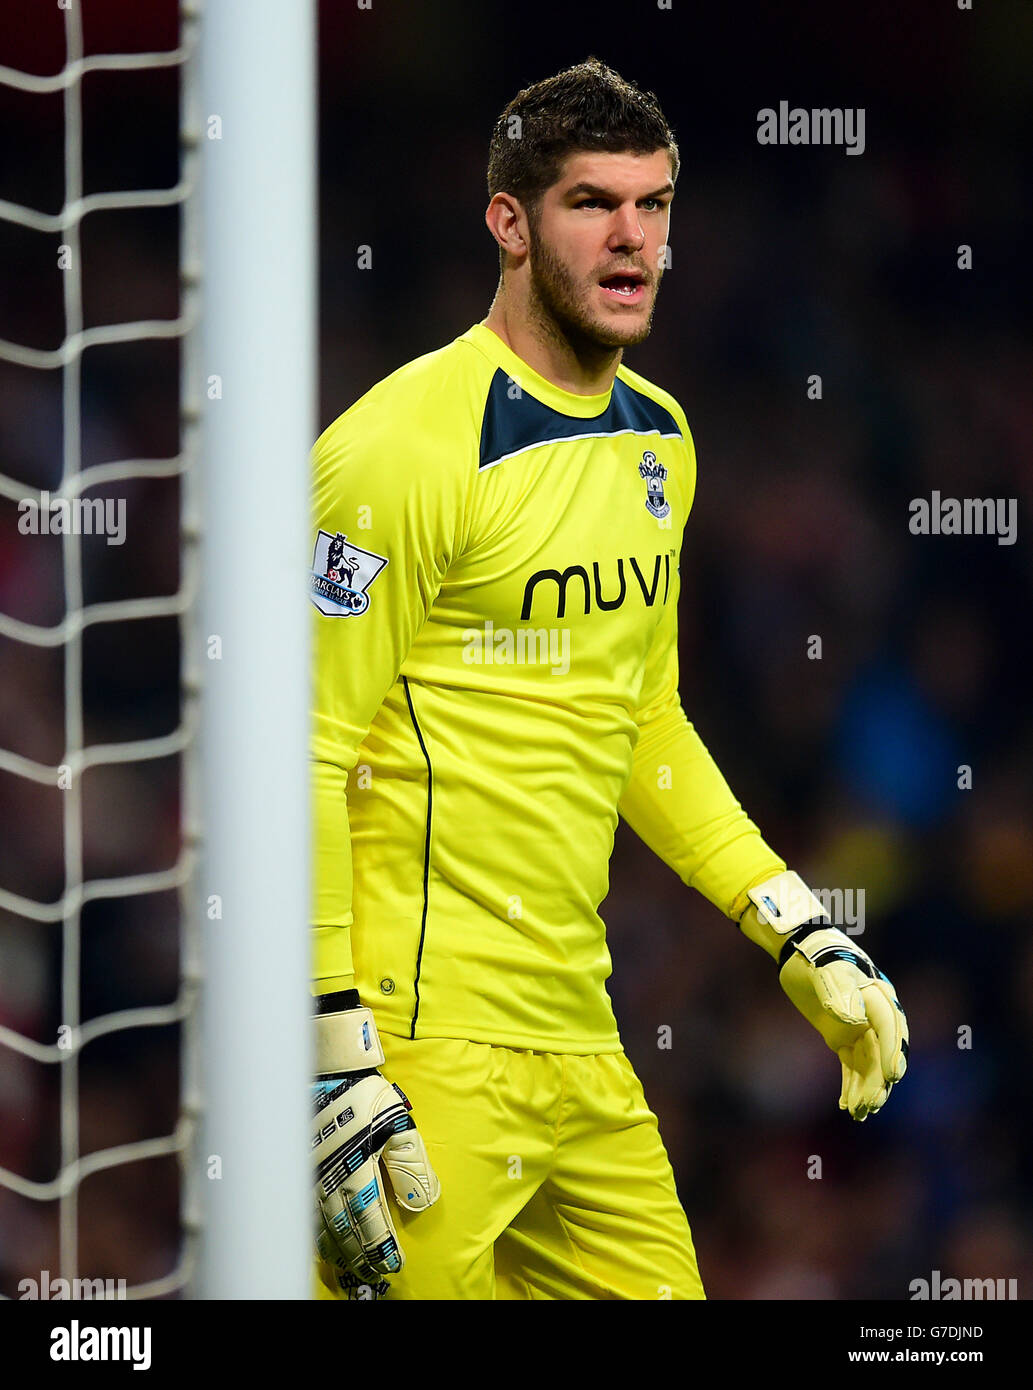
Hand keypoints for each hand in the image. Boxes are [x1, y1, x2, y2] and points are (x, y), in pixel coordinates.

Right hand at [313, 997, 439, 1297]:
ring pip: (323, 1222)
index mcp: (358, 1171)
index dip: (382, 1245)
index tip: (393, 1264)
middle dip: (360, 1252)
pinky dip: (315, 1226)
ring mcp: (313, 1175)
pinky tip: (321, 1236)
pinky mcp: (302, 1166)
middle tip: (372, 1270)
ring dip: (338, 1245)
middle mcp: (332, 1180)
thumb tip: (423, 1202)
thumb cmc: (366, 1094)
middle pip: (345, 1228)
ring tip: (349, 1263)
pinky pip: (306, 1206)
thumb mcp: (398, 1122)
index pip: (371, 1220)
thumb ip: (412, 1163)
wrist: (327, 1070)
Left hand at [739, 872, 908, 1120]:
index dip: (891, 1053)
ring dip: (865, 1089)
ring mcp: (860, 1028)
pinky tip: (846, 1104)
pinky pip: (852, 1065)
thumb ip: (839, 992)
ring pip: (868, 1065)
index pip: (890, 1031)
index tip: (892, 1077)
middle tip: (870, 1105)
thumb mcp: (826, 970)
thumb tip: (854, 1021)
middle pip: (881, 1054)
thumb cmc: (817, 956)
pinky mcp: (843, 1036)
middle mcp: (874, 1017)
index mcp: (878, 998)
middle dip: (878, 1081)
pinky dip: (851, 1084)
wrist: (801, 948)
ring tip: (859, 1113)